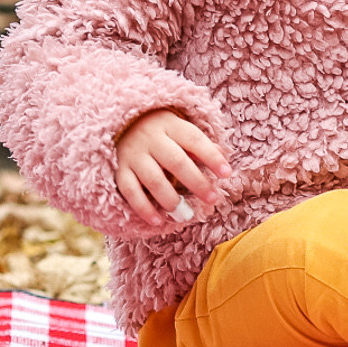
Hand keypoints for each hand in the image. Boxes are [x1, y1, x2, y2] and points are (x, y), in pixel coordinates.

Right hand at [114, 110, 230, 227]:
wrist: (121, 125)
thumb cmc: (160, 131)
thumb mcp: (178, 129)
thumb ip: (199, 144)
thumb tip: (222, 158)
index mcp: (170, 125)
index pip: (194, 140)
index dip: (211, 157)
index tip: (227, 173)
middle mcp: (151, 139)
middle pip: (176, 161)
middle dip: (196, 182)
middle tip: (212, 199)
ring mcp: (134, 155)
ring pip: (153, 179)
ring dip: (171, 199)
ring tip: (186, 214)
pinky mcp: (120, 170)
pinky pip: (130, 191)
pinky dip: (143, 208)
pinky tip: (158, 221)